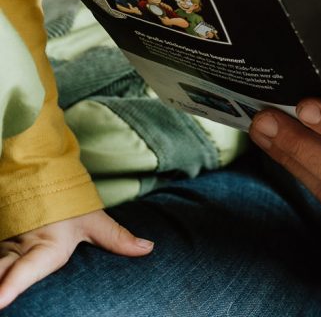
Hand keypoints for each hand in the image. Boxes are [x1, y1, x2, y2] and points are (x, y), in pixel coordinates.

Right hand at [0, 210, 152, 308]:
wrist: (43, 178)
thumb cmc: (70, 205)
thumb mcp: (93, 221)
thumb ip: (117, 237)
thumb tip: (148, 248)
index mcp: (45, 246)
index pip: (26, 269)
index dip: (11, 286)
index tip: (0, 301)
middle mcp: (19, 250)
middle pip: (0, 272)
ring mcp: (4, 247)